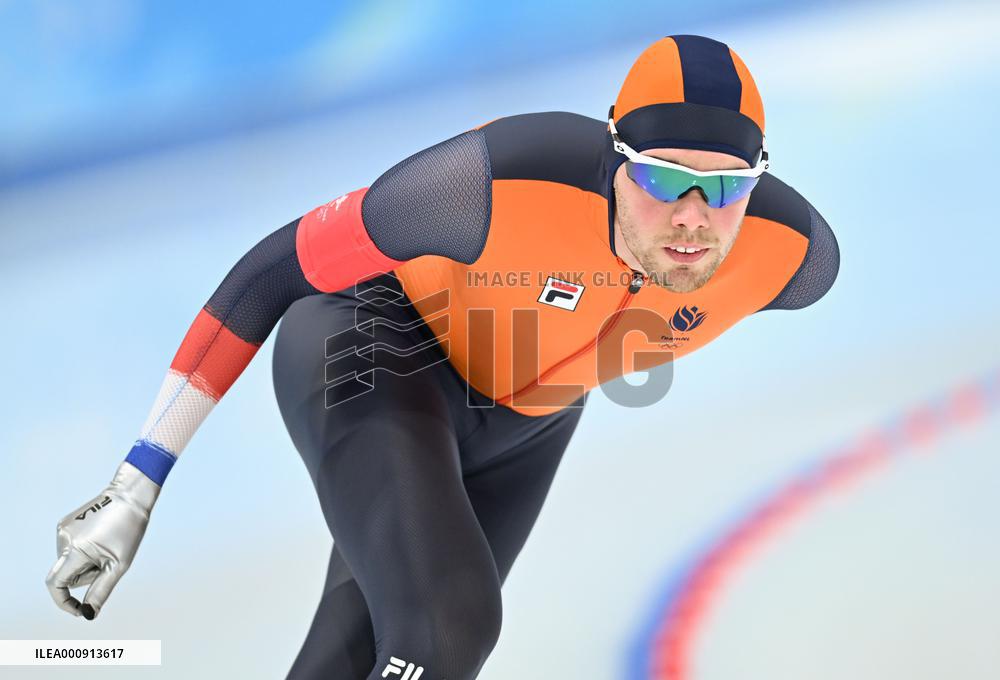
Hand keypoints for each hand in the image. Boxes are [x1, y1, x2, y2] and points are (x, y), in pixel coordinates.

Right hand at [46, 462, 159, 619]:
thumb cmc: (128, 530)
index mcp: (75, 550)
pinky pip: (71, 548)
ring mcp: (62, 530)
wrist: (129, 496)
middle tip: (109, 561)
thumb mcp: (119, 564)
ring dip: (87, 562)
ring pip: (70, 562)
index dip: (64, 602)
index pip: (56, 584)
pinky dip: (84, 551)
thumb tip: (88, 613)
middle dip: (86, 576)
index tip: (78, 609)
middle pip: (67, 575)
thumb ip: (101, 590)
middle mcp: (63, 539)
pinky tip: (101, 536)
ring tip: (107, 544)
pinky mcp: (65, 523)